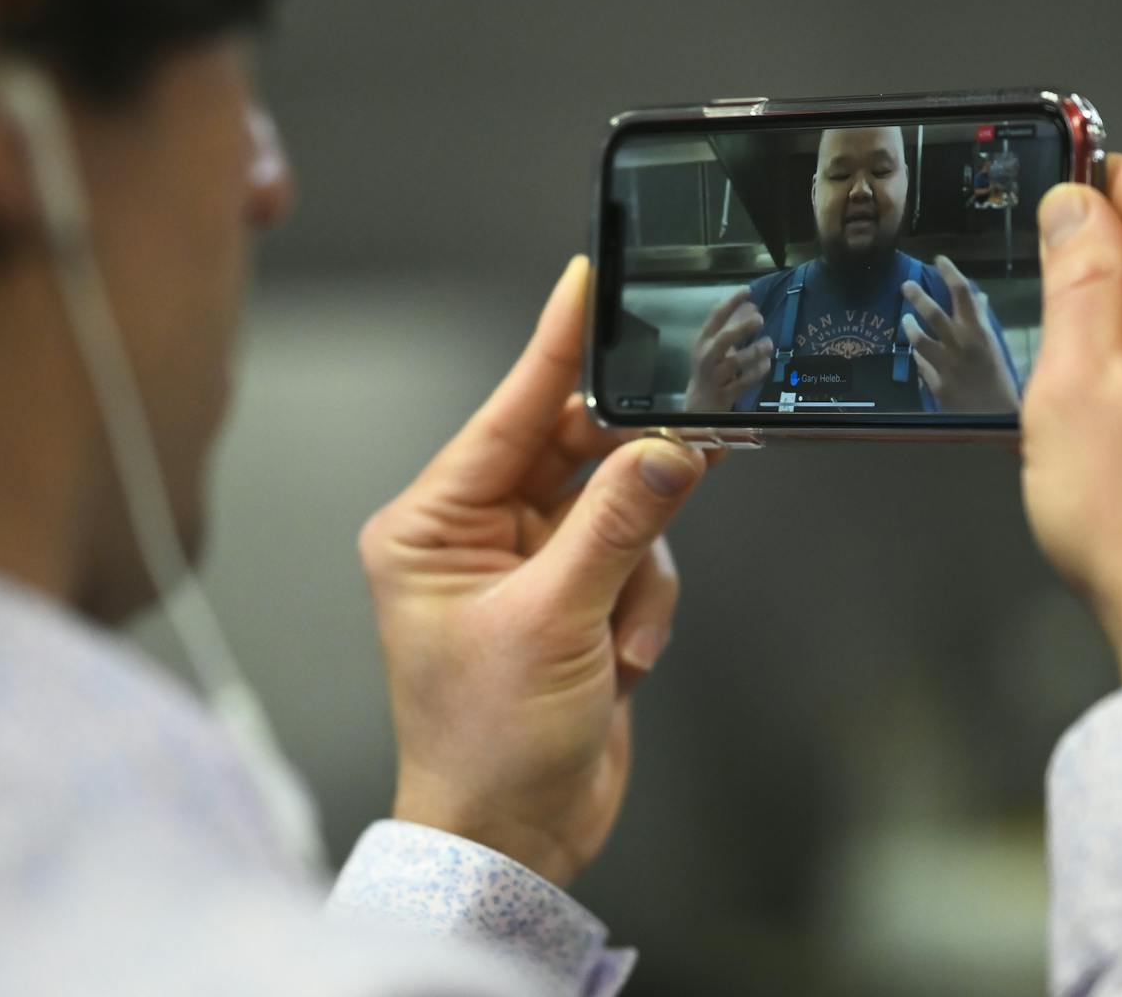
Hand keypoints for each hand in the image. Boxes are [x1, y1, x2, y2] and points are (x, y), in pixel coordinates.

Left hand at [358, 256, 709, 886]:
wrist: (513, 839)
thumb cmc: (487, 744)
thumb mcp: (552, 624)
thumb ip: (616, 527)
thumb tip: (669, 450)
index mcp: (431, 526)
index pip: (504, 413)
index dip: (554, 348)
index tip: (587, 283)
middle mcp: (474, 533)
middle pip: (570, 453)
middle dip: (626, 469)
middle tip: (690, 433)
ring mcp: (527, 564)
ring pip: (617, 507)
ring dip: (636, 569)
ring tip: (619, 633)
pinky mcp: (571, 596)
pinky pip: (634, 558)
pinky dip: (643, 605)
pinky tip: (622, 660)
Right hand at [684, 287, 770, 411]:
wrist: (699, 402)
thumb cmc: (711, 368)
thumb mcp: (716, 345)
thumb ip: (732, 325)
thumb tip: (751, 305)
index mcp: (703, 341)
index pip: (716, 317)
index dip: (731, 302)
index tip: (747, 290)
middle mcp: (707, 356)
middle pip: (724, 339)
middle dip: (742, 327)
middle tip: (760, 319)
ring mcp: (715, 376)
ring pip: (734, 362)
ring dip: (754, 351)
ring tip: (768, 344)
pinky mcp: (725, 393)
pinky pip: (743, 382)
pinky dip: (756, 372)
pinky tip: (767, 364)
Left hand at [900, 256, 1019, 411]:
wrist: (996, 415)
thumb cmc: (999, 377)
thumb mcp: (994, 345)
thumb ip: (982, 320)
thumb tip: (977, 296)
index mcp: (980, 332)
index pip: (963, 293)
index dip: (950, 273)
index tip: (939, 260)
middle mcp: (961, 344)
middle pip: (934, 313)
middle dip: (918, 296)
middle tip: (906, 284)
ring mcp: (946, 364)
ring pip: (919, 339)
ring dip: (909, 326)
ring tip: (905, 319)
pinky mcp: (935, 383)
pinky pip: (920, 363)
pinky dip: (918, 356)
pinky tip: (917, 352)